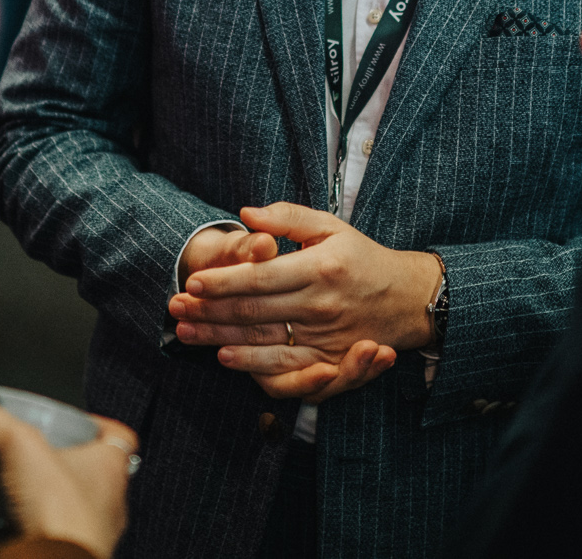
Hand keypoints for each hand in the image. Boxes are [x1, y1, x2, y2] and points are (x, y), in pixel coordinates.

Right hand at [0, 398, 135, 558]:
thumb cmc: (60, 510)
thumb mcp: (21, 449)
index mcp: (111, 466)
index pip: (121, 436)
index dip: (100, 425)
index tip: (78, 422)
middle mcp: (112, 500)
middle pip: (96, 472)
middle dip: (66, 464)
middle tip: (38, 458)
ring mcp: (99, 532)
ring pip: (79, 507)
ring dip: (54, 500)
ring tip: (22, 494)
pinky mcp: (79, 555)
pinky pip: (63, 536)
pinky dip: (42, 530)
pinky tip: (16, 527)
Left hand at [170, 203, 431, 402]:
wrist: (406, 298)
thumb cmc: (362, 257)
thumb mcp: (331, 226)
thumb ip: (287, 218)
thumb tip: (245, 213)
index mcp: (321, 268)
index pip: (261, 276)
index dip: (224, 280)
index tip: (192, 280)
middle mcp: (322, 304)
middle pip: (254, 311)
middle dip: (209, 309)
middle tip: (174, 306)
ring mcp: (325, 336)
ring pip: (263, 341)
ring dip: (219, 338)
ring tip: (186, 332)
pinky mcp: (329, 360)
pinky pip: (285, 368)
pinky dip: (252, 366)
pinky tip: (226, 357)